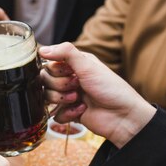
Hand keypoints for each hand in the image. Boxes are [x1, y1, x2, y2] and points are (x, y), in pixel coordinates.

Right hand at [39, 42, 155, 147]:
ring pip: (47, 97)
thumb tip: (42, 49)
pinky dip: (67, 113)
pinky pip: (55, 114)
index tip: (69, 72)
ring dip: (62, 98)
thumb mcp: (88, 65)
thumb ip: (65, 53)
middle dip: (59, 85)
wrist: (122, 116)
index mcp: (74, 65)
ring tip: (79, 99)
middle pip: (45, 80)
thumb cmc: (110, 88)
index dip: (55, 69)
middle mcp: (70, 79)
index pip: (49, 63)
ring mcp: (69, 97)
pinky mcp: (70, 113)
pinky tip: (82, 111)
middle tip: (76, 86)